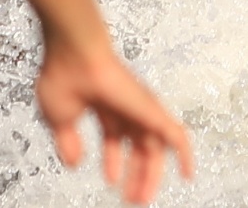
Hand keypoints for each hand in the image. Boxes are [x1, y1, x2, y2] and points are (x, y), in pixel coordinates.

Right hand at [36, 36, 194, 204]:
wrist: (75, 55)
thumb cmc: (64, 74)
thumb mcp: (60, 119)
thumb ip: (68, 142)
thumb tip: (73, 161)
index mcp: (104, 106)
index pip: (115, 139)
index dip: (113, 161)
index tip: (113, 180)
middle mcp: (125, 107)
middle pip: (137, 147)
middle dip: (134, 174)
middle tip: (133, 198)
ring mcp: (140, 109)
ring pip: (154, 148)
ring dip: (150, 175)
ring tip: (143, 199)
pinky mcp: (151, 111)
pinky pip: (175, 136)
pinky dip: (184, 155)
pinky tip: (187, 173)